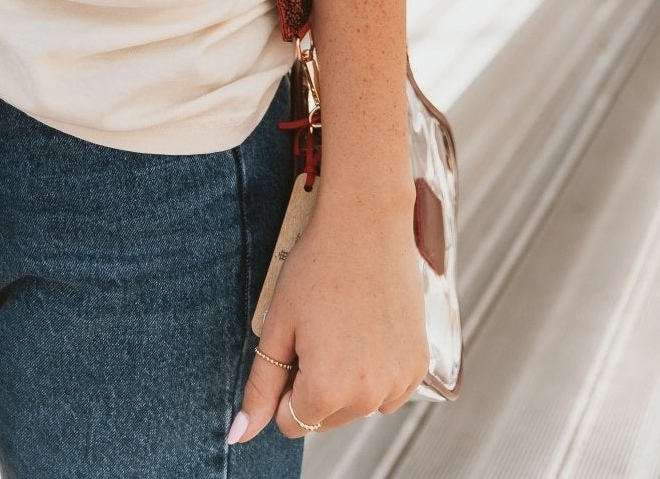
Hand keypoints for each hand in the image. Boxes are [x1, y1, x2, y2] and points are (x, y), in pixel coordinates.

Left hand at [231, 178, 427, 442]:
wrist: (367, 224)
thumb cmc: (317, 268)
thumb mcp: (278, 324)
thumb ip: (260, 386)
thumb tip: (240, 435)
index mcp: (327, 389)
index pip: (291, 422)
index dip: (285, 385)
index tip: (294, 344)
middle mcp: (368, 396)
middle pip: (325, 418)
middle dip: (314, 384)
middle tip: (318, 329)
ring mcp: (399, 382)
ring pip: (357, 406)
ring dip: (346, 381)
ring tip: (343, 326)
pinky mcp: (420, 367)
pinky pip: (388, 391)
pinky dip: (376, 371)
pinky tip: (368, 330)